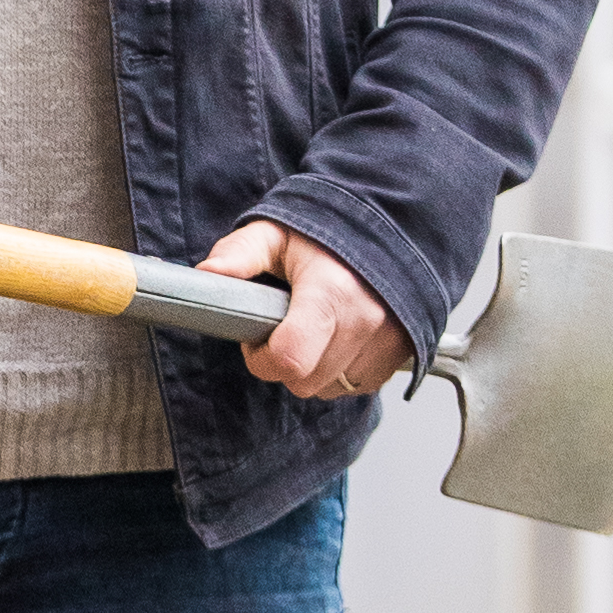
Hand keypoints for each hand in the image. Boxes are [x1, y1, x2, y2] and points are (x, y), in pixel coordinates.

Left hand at [203, 220, 408, 403]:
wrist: (394, 224)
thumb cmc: (332, 230)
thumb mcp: (277, 232)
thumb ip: (240, 253)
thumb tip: (208, 272)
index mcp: (332, 292)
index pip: (289, 360)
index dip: (262, 358)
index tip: (258, 338)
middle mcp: (367, 321)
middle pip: (305, 382)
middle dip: (286, 363)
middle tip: (285, 327)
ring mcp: (390, 340)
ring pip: (331, 389)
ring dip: (316, 369)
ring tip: (316, 328)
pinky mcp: (404, 352)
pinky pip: (360, 386)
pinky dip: (344, 370)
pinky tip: (340, 337)